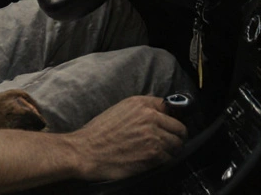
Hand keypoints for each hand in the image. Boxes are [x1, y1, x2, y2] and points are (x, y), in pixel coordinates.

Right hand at [67, 96, 185, 180]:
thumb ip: (140, 110)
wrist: (86, 151)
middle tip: (167, 142)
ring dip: (170, 150)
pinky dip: (163, 161)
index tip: (169, 125)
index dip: (170, 119)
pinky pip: (170, 158)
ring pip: (177, 144)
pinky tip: (150, 159)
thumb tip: (159, 113)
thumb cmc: (98, 133)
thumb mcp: (118, 110)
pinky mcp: (154, 153)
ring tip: (157, 152)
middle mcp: (149, 117)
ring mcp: (153, 135)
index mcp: (139, 104)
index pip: (170, 108)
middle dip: (175, 136)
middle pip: (179, 127)